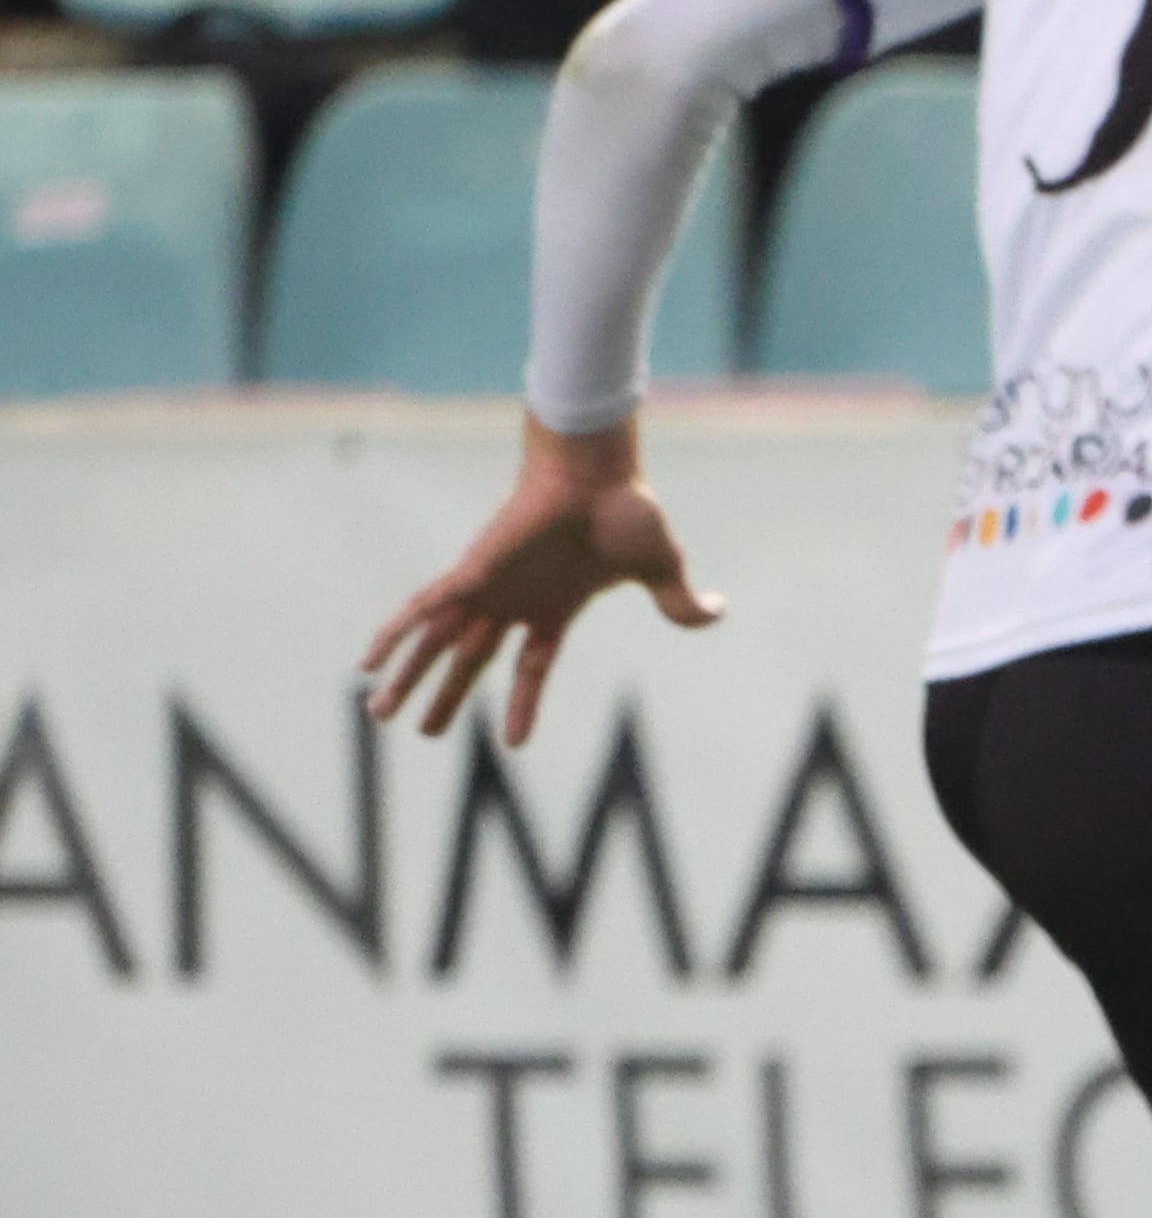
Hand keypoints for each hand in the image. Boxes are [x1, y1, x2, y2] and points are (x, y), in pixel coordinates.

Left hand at [361, 415, 721, 745]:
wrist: (597, 473)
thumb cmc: (626, 512)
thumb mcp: (661, 569)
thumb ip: (679, 601)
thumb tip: (717, 614)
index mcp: (553, 607)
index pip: (532, 666)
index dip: (524, 703)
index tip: (514, 745)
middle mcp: (513, 601)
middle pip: (471, 660)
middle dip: (447, 695)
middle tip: (425, 730)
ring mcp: (488, 589)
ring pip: (438, 643)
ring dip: (409, 677)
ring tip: (379, 714)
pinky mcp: (471, 573)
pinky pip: (423, 609)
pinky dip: (394, 634)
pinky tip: (368, 661)